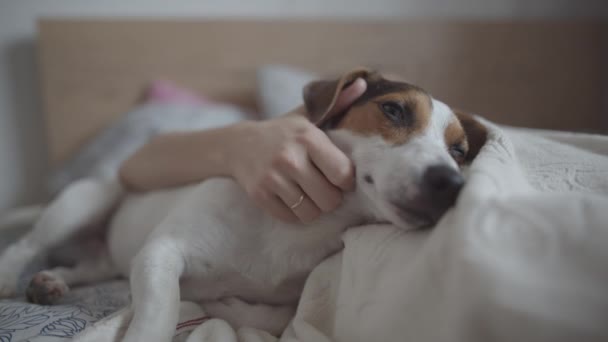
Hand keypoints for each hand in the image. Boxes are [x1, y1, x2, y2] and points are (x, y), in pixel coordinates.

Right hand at [229, 78, 366, 222]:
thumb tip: (363, 83)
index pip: (343, 174)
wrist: (237, 145)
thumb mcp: (307, 115)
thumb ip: (337, 103)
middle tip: (323, 188)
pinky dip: (295, 213)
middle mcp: (290, 158)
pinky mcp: (260, 195)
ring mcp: (273, 178)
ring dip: (313, 208)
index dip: (346, 181)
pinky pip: (291, 218)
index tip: (338, 177)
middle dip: (330, 197)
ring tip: (308, 194)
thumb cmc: (282, 132)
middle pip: (330, 199)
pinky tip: (292, 198)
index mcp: (308, 137)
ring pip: (311, 212)